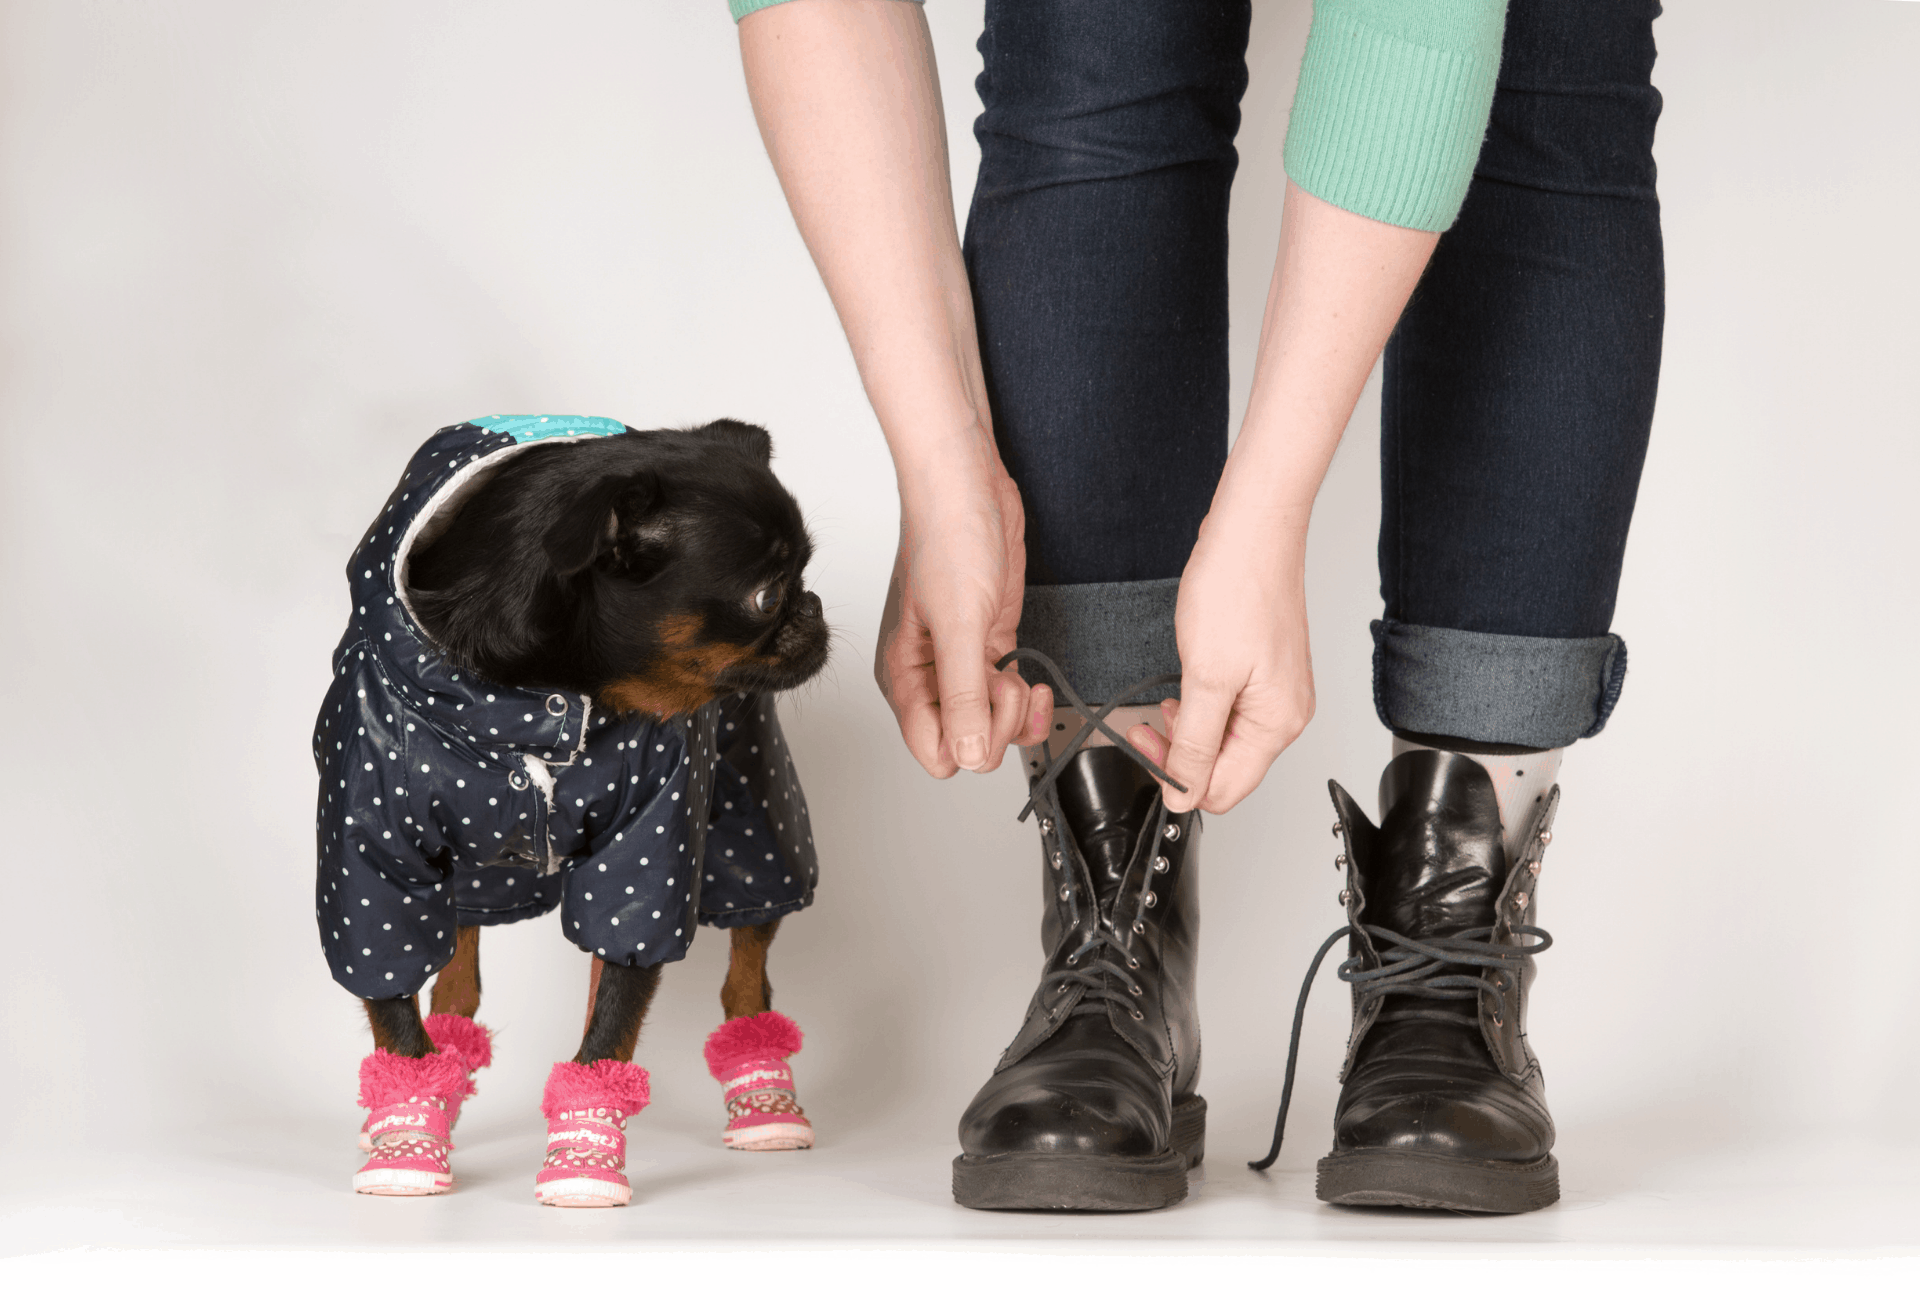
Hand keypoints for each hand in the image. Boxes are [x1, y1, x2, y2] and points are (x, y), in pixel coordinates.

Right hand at [876, 438, 1050, 776]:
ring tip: (1015, 673)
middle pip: (966, 744)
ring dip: (1013, 710)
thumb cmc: (948, 539)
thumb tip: (968, 754)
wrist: (968, 488)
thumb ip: (963, 695)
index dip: (969, 743)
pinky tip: (1031, 678)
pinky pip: (1005, 695)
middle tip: (1003, 679)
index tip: (987, 706)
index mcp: (904, 677)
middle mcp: (928, 676)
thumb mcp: (960, 624)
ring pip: (989, 723)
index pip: (934, 751)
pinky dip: (1024, 697)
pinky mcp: (988, 644)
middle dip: (996, 723)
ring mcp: (959, 661)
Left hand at [1126, 500, 1313, 813]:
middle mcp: (1285, 713)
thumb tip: (1184, 793)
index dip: (1179, 781)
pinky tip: (1186, 687)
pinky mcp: (1262, 672)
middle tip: (1148, 728)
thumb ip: (1194, 744)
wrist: (1251, 532)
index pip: (1225, 790)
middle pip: (1226, 769)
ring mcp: (1275, 692)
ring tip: (1169, 701)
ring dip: (1189, 732)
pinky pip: (1228, 712)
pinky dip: (1201, 708)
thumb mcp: (1206, 677)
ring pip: (1225, 741)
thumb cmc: (1238, 588)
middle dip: (1182, 756)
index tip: (1147, 750)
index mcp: (1277, 723)